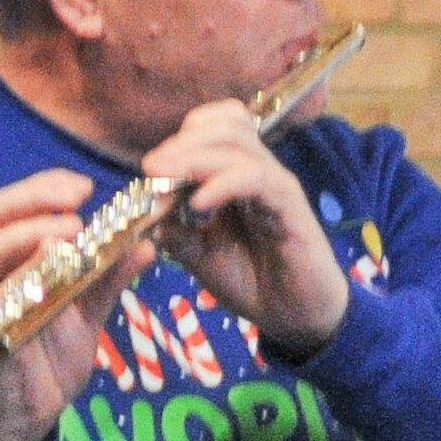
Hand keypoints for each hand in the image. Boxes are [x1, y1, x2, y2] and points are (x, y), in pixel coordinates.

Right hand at [0, 170, 156, 440]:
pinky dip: (21, 288)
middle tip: (78, 198)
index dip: (46, 188)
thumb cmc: (51, 355)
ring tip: (72, 233)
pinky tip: (51, 280)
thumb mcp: (90, 311)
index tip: (86, 185)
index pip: (17, 208)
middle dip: (35, 199)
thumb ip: (111, 277)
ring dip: (30, 237)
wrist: (30, 413)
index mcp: (16, 260)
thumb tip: (148, 244)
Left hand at [142, 100, 348, 359]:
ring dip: (195, 157)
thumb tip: (146, 208)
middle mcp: (258, 170)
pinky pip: (256, 177)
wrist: (294, 316)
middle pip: (226, 124)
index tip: (149, 169)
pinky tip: (199, 203)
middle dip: (183, 142)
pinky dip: (223, 183)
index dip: (180, 139)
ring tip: (165, 179)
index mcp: (237, 175)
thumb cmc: (253, 280)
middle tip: (151, 169)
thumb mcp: (199, 255)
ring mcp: (276, 184)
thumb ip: (175, 229)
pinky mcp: (291, 204)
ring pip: (239, 143)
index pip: (214, 128)